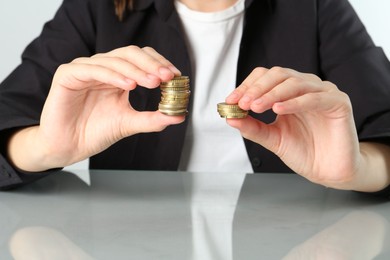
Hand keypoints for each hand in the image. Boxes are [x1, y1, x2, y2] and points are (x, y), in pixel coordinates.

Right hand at [8, 46, 183, 170]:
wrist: (68, 147)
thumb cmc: (95, 132)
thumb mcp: (130, 123)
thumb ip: (153, 119)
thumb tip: (179, 116)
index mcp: (117, 75)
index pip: (141, 59)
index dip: (159, 64)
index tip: (175, 76)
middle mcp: (103, 68)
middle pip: (130, 54)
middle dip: (151, 64)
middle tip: (166, 77)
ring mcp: (85, 69)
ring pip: (114, 59)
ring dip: (136, 70)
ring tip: (152, 83)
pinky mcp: (68, 74)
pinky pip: (93, 68)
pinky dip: (112, 75)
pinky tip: (128, 85)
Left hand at [225, 67, 360, 188]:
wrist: (327, 171)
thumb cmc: (303, 152)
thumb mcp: (272, 138)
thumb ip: (252, 127)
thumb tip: (229, 117)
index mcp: (289, 92)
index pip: (265, 77)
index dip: (247, 86)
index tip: (230, 101)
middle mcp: (306, 87)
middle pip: (278, 75)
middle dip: (257, 88)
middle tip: (242, 103)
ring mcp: (323, 92)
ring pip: (294, 83)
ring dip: (272, 94)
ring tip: (256, 107)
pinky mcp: (339, 102)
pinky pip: (314, 98)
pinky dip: (294, 102)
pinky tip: (278, 109)